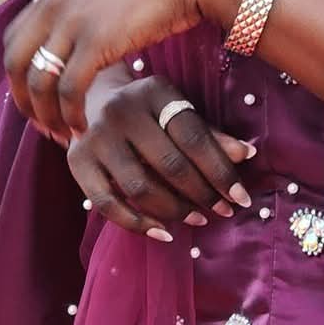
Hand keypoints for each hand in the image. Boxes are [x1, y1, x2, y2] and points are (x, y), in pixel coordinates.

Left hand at [3, 0, 238, 136]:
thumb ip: (79, 12)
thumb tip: (71, 42)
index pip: (13, 40)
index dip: (17, 77)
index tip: (35, 101)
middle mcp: (54, 3)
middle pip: (16, 63)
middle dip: (25, 101)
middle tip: (43, 126)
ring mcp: (73, 21)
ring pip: (40, 81)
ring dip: (47, 115)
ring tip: (64, 134)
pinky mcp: (96, 41)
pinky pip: (69, 88)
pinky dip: (72, 113)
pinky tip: (83, 127)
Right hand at [67, 72, 255, 240]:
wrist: (89, 99)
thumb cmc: (146, 110)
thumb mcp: (177, 111)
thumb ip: (208, 134)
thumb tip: (246, 155)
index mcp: (154, 92)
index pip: (194, 136)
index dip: (221, 171)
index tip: (241, 197)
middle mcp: (121, 111)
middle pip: (170, 164)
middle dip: (202, 194)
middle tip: (222, 211)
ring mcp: (95, 136)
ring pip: (141, 187)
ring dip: (175, 210)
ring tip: (197, 219)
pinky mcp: (76, 161)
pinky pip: (108, 205)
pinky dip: (138, 224)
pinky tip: (163, 232)